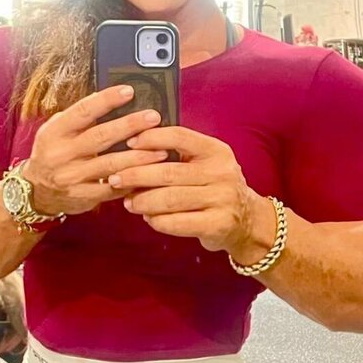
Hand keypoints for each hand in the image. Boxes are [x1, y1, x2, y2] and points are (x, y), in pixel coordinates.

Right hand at [23, 86, 167, 215]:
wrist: (37, 191)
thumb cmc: (53, 153)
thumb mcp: (57, 131)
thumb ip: (80, 118)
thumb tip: (110, 98)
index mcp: (55, 132)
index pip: (82, 112)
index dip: (106, 100)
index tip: (129, 91)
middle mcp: (62, 154)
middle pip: (100, 137)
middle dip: (130, 126)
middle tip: (153, 118)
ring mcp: (72, 177)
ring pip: (110, 165)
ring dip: (139, 157)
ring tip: (162, 150)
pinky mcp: (83, 196)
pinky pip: (112, 188)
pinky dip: (132, 180)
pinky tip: (150, 174)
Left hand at [107, 126, 266, 254]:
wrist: (247, 220)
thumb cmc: (214, 187)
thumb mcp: (205, 163)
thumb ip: (178, 154)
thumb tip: (133, 149)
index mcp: (216, 151)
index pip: (179, 137)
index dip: (151, 138)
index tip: (129, 143)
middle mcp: (221, 173)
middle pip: (169, 172)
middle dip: (136, 175)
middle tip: (115, 178)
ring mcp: (222, 200)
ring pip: (170, 199)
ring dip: (143, 201)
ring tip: (128, 202)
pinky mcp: (217, 225)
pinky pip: (178, 222)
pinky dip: (158, 221)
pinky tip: (148, 218)